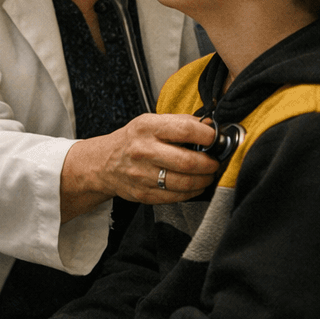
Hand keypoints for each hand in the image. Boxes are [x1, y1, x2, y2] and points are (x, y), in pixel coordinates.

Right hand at [60, 113, 219, 219]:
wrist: (104, 163)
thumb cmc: (133, 140)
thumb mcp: (151, 122)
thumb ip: (180, 122)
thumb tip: (211, 127)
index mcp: (147, 127)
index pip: (186, 130)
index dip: (208, 136)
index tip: (215, 139)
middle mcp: (143, 150)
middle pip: (188, 162)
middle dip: (209, 164)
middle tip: (214, 162)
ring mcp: (142, 175)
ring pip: (185, 183)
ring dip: (204, 180)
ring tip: (207, 175)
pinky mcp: (144, 194)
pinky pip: (177, 197)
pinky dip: (192, 192)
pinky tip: (194, 186)